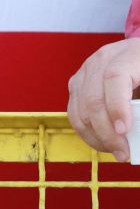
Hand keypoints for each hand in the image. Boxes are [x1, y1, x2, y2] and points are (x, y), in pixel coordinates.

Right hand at [67, 37, 139, 160]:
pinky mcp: (77, 84)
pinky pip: (74, 111)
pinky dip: (86, 131)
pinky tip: (102, 142)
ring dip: (95, 136)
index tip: (125, 130)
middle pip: (93, 97)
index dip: (117, 106)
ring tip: (115, 151)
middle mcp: (101, 60)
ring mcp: (85, 71)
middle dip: (106, 131)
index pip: (114, 78)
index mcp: (127, 55)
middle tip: (123, 153)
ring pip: (79, 108)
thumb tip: (138, 134)